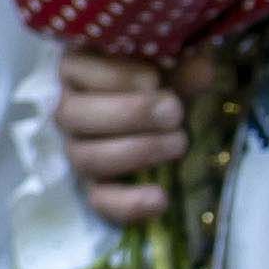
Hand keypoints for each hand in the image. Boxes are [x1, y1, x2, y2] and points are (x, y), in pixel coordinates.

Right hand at [53, 46, 218, 227]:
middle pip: (73, 116)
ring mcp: (77, 150)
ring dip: (137, 151)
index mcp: (78, 68)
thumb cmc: (162, 77)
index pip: (72, 69)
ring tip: (179, 142)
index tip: (154, 79)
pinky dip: (128, 204)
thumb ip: (181, 63)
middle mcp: (67, 110)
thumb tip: (201, 69)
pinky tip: (160, 198)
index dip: (113, 76)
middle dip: (129, 114)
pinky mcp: (95, 186)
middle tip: (174, 112)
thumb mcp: (172, 64)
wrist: (168, 113)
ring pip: (85, 157)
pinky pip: (99, 201)